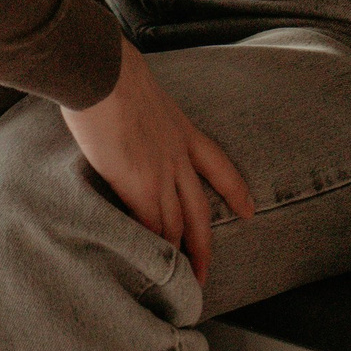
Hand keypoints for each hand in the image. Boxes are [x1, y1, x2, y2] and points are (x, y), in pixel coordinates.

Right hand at [62, 41, 252, 284]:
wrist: (101, 70)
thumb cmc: (107, 67)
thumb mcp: (136, 83)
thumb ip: (137, 101)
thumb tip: (118, 97)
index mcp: (179, 126)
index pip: (216, 162)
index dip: (234, 188)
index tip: (248, 208)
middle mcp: (176, 153)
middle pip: (200, 210)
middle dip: (204, 245)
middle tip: (205, 274)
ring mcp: (161, 172)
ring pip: (178, 226)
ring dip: (179, 256)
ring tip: (178, 283)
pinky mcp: (141, 187)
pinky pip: (152, 229)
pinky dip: (153, 251)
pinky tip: (151, 269)